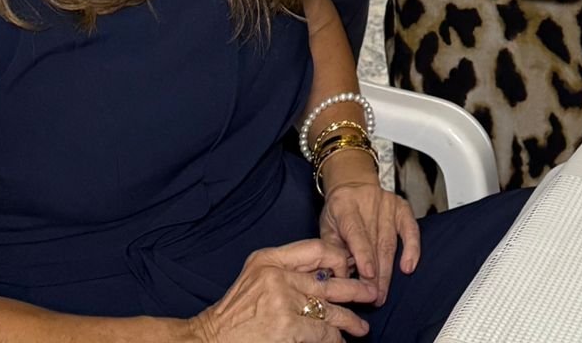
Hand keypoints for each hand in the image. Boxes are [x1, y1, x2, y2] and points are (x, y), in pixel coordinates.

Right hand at [191, 238, 375, 342]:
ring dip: (348, 321)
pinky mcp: (288, 328)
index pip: (316, 248)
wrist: (209, 340)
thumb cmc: (234, 312)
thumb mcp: (255, 274)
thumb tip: (327, 272)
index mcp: (270, 259)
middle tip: (372, 294)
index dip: (340, 258)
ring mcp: (283, 302)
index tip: (352, 268)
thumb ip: (287, 266)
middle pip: (329, 280)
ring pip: (329, 311)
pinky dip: (333, 340)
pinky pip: (321, 334)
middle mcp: (278, 276)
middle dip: (355, 289)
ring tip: (361, 328)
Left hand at [320, 158, 420, 305]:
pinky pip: (410, 229)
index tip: (367, 275)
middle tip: (374, 297)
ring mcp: (387, 204)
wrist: (353, 183)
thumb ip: (332, 248)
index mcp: (344, 205)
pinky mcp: (401, 206)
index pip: (356, 232)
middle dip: (375, 272)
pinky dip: (412, 248)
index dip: (362, 254)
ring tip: (383, 292)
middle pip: (375, 241)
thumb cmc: (338, 210)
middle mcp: (368, 202)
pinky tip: (408, 266)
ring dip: (387, 270)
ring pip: (390, 241)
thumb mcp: (326, 225)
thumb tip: (338, 275)